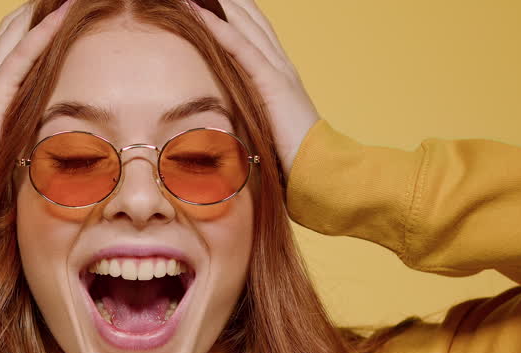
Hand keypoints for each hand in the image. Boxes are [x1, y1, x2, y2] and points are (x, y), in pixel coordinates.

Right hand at [0, 0, 75, 179]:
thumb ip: (10, 139)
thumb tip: (30, 147)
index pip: (3, 51)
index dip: (21, 30)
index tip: (40, 15)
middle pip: (7, 35)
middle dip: (29, 14)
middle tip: (52, 0)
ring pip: (16, 36)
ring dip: (40, 15)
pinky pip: (23, 55)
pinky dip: (43, 33)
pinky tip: (61, 15)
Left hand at [187, 0, 320, 181]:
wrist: (319, 167)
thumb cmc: (294, 156)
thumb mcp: (268, 127)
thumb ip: (253, 113)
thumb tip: (230, 120)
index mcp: (280, 73)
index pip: (255, 31)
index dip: (237, 11)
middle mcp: (281, 64)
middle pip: (251, 19)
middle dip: (230, 0)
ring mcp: (278, 71)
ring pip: (245, 26)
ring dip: (221, 5)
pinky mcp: (271, 83)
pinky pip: (241, 49)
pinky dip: (220, 29)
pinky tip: (201, 15)